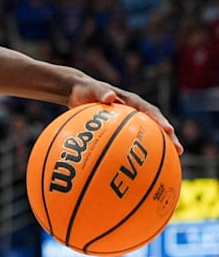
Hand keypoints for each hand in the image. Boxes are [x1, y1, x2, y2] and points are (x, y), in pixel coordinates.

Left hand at [67, 81, 183, 154]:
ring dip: (158, 148)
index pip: (150, 111)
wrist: (78, 93)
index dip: (160, 120)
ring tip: (169, 163)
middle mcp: (134, 112)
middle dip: (168, 137)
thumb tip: (110, 97)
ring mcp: (129, 122)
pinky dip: (135, 153)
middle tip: (178, 151)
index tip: (168, 130)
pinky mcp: (121, 131)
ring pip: (147, 135)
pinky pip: (130, 142)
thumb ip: (101, 92)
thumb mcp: (92, 88)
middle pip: (155, 126)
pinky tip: (138, 168)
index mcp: (131, 102)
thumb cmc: (86, 90)